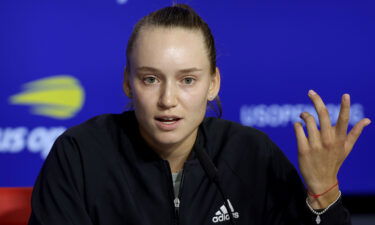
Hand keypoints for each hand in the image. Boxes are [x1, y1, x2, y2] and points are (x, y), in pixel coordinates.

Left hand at [293, 90, 370, 207]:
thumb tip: (367, 120)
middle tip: (310, 92)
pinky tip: (298, 125)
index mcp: (340, 139)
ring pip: (308, 121)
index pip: (344, 120)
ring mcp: (315, 145)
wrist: (321, 181)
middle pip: (323, 115)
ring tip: (303, 115)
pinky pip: (298, 130)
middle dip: (316, 100)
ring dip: (304, 115)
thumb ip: (355, 133)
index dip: (345, 107)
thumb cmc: (334, 161)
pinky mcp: (303, 149)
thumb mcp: (346, 148)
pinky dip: (297, 125)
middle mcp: (328, 141)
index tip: (345, 95)